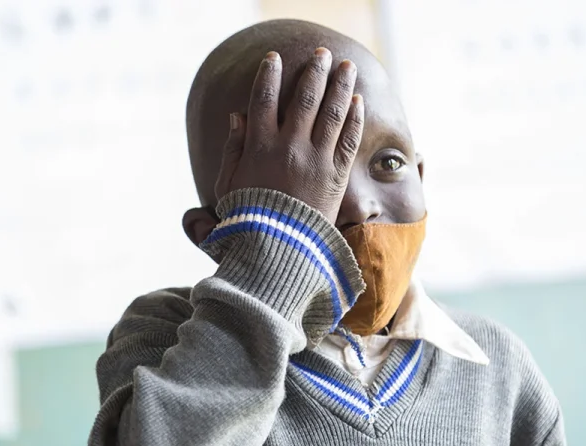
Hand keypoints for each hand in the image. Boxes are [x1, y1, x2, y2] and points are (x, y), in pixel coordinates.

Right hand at [214, 48, 364, 222]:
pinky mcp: (336, 175)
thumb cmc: (248, 219)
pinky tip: (357, 102)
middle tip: (322, 54)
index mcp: (259, 147)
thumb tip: (238, 116)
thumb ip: (233, 148)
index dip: (269, 74)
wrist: (278, 250)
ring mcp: (316, 159)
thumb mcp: (228, 185)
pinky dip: (353, 118)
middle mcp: (289, 147)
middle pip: (304, 98)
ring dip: (340, 85)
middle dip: (314, 71)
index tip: (274, 57)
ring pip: (332, 112)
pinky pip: (348, 139)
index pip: (263, 99)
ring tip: (346, 67)